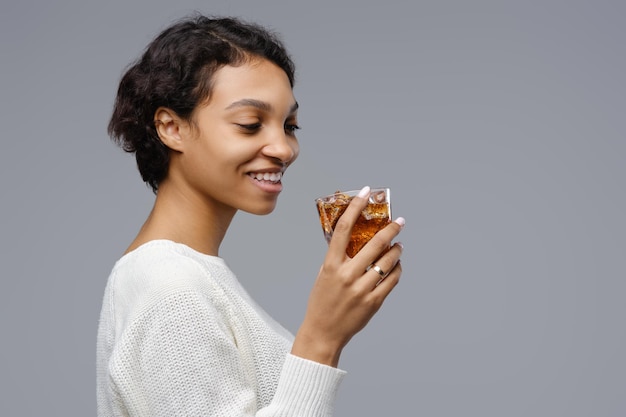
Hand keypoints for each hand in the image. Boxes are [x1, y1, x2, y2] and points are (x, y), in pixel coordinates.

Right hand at [292, 186, 404, 366]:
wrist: (323, 332)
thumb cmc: (322, 301)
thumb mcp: (324, 275)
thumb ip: (337, 257)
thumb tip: (354, 237)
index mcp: (330, 265)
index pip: (343, 229)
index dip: (355, 207)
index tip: (366, 193)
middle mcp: (346, 275)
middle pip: (374, 243)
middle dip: (391, 229)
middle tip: (399, 222)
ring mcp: (361, 290)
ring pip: (388, 262)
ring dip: (396, 250)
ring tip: (398, 246)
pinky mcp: (373, 302)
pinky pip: (392, 280)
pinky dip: (397, 270)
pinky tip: (396, 266)